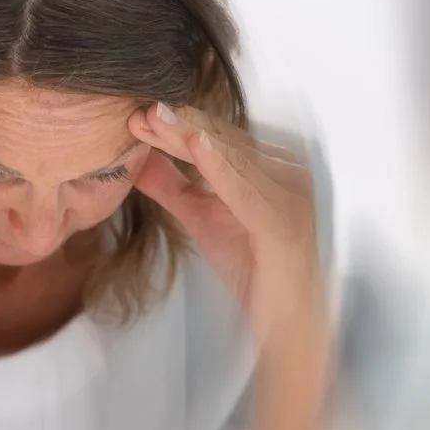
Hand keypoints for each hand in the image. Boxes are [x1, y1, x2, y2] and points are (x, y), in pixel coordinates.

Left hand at [128, 101, 325, 357]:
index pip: (219, 138)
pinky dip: (219, 166)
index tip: (140, 115)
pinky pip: (244, 188)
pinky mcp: (283, 219)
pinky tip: (196, 146)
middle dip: (180, 126)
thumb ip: (172, 186)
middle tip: (142, 110)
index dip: (178, 126)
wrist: (283, 319)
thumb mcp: (201, 217)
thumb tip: (139, 159)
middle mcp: (287, 171)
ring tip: (157, 119)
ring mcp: (290, 192)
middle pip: (224, 141)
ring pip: (231, 157)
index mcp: (272, 166)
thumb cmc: (251, 267)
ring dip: (190, 137)